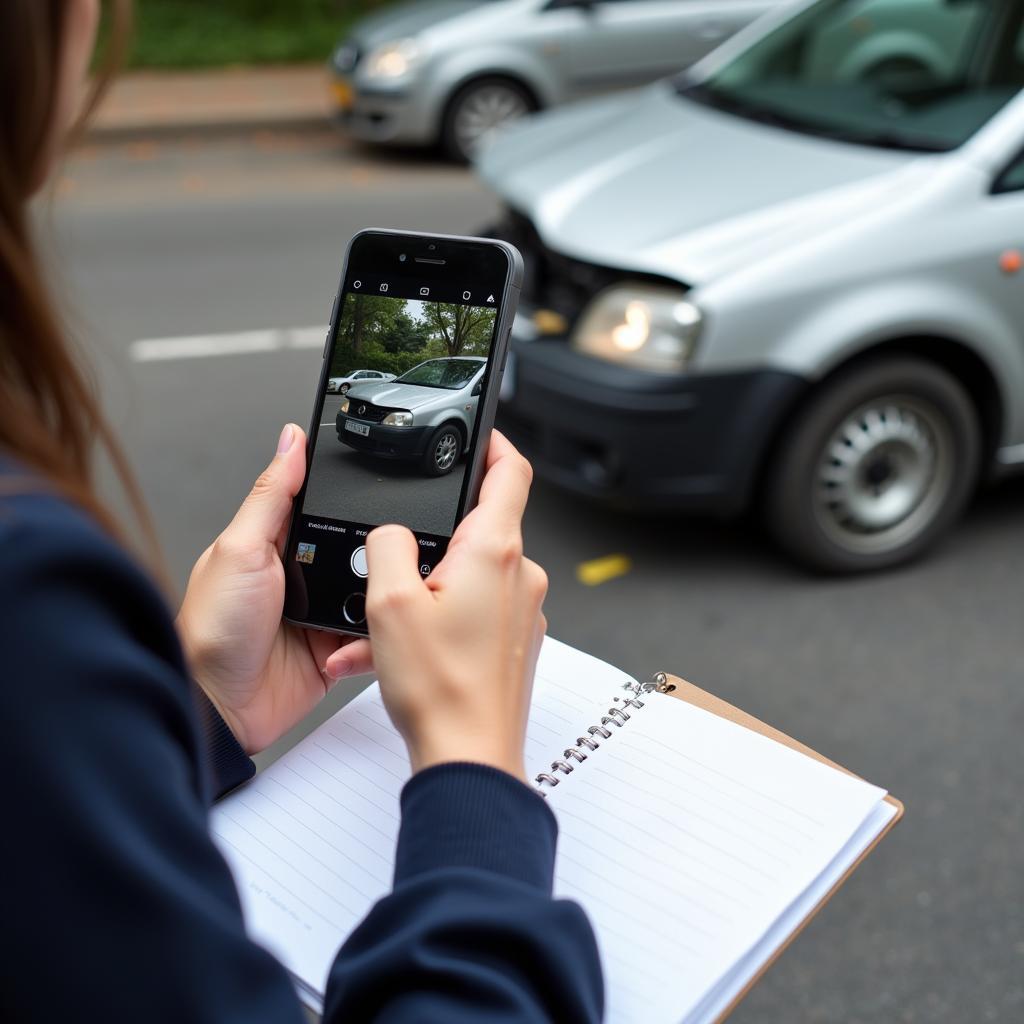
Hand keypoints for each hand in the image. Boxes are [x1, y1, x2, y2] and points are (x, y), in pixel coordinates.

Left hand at [177, 424, 372, 753]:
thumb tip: (290, 440)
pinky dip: (371, 639)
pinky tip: (356, 640)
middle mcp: (301, 575)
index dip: (352, 498)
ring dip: (375, 598)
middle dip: (375, 553)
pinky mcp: (334, 650)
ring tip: (368, 603)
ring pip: (372, 592)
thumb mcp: (242, 549)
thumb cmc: (212, 630)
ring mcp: (319, 613)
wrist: (219, 708)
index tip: (386, 486)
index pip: (325, 506)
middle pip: (358, 549)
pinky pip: (370, 636)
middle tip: (381, 557)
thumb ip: (271, 494)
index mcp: (276, 543)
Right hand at [365, 432, 547, 781]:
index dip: (494, 441)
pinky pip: (475, 610)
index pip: (510, 470)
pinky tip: (402, 651)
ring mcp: (522, 610)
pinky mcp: (515, 640)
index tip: (478, 431)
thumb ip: (386, 546)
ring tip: (385, 627)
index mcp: (495, 552)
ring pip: (470, 575)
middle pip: (480, 527)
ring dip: (427, 589)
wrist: (469, 758)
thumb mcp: (388, 604)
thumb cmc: (439, 690)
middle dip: (434, 538)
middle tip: (395, 564)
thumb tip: (391, 533)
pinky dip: (439, 619)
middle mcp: (519, 575)